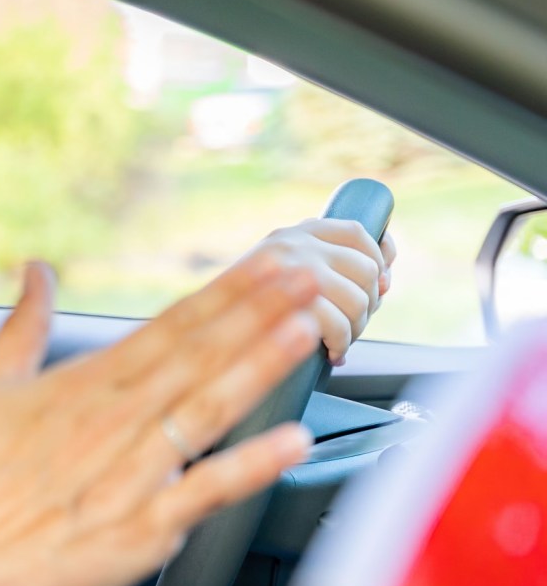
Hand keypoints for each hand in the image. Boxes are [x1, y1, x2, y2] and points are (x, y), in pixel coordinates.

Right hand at [0, 254, 319, 585]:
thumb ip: (21, 325)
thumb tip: (35, 270)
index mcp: (84, 386)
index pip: (170, 327)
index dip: (226, 293)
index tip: (268, 263)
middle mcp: (116, 423)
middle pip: (199, 357)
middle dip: (257, 313)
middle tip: (307, 277)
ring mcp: (135, 475)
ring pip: (210, 410)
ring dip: (259, 367)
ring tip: (303, 332)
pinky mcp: (146, 528)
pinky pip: (208, 490)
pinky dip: (252, 465)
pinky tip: (291, 439)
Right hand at [248, 217, 395, 363]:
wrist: (198, 335)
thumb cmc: (242, 314)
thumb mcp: (280, 277)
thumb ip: (324, 269)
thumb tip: (387, 276)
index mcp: (291, 234)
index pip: (356, 232)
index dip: (379, 258)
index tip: (381, 283)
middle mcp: (290, 243)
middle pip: (366, 269)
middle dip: (368, 304)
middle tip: (350, 326)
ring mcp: (287, 270)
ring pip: (357, 299)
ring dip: (356, 328)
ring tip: (338, 342)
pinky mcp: (286, 302)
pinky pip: (338, 324)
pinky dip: (342, 344)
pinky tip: (331, 353)